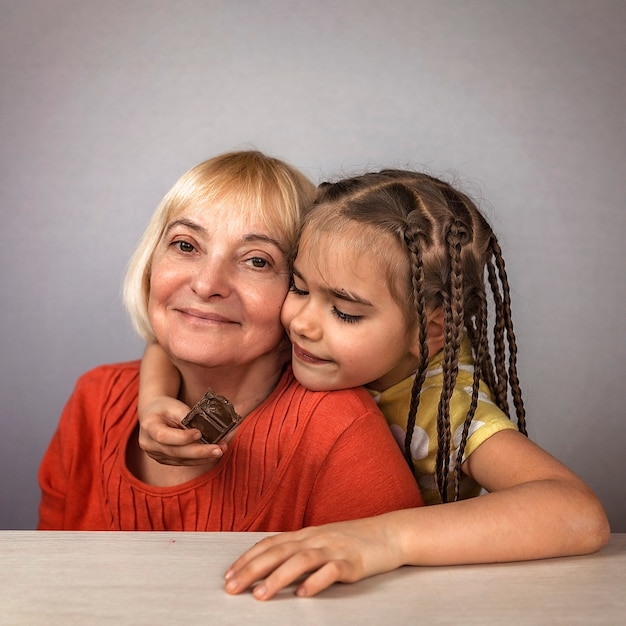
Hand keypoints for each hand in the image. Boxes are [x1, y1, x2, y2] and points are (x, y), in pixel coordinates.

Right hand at [138, 396, 226, 466]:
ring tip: (220, 451)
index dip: (182, 437)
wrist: (153, 413)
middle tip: (218, 449)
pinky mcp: (165, 460)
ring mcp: (156, 454)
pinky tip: (211, 455)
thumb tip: (203, 430)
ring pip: (181, 459)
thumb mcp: (174, 405)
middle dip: (200, 452)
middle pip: (175, 452)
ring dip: (203, 457)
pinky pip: (183, 462)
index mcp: (149, 426)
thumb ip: (186, 417)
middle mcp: (149, 444)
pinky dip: (198, 459)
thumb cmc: (165, 407)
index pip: (164, 436)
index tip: (199, 433)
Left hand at [224, 515, 405, 599]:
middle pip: (279, 552)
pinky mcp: (353, 562)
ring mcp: (334, 548)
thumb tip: (271, 566)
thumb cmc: (353, 540)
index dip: (247, 558)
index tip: (228, 575)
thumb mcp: (322, 541)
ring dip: (277, 578)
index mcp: (307, 534)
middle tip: (231, 588)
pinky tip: (303, 594)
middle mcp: (316, 538)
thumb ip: (300, 550)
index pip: (271, 544)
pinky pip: (332, 571)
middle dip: (251, 569)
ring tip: (259, 595)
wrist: (389, 533)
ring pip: (300, 560)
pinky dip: (315, 581)